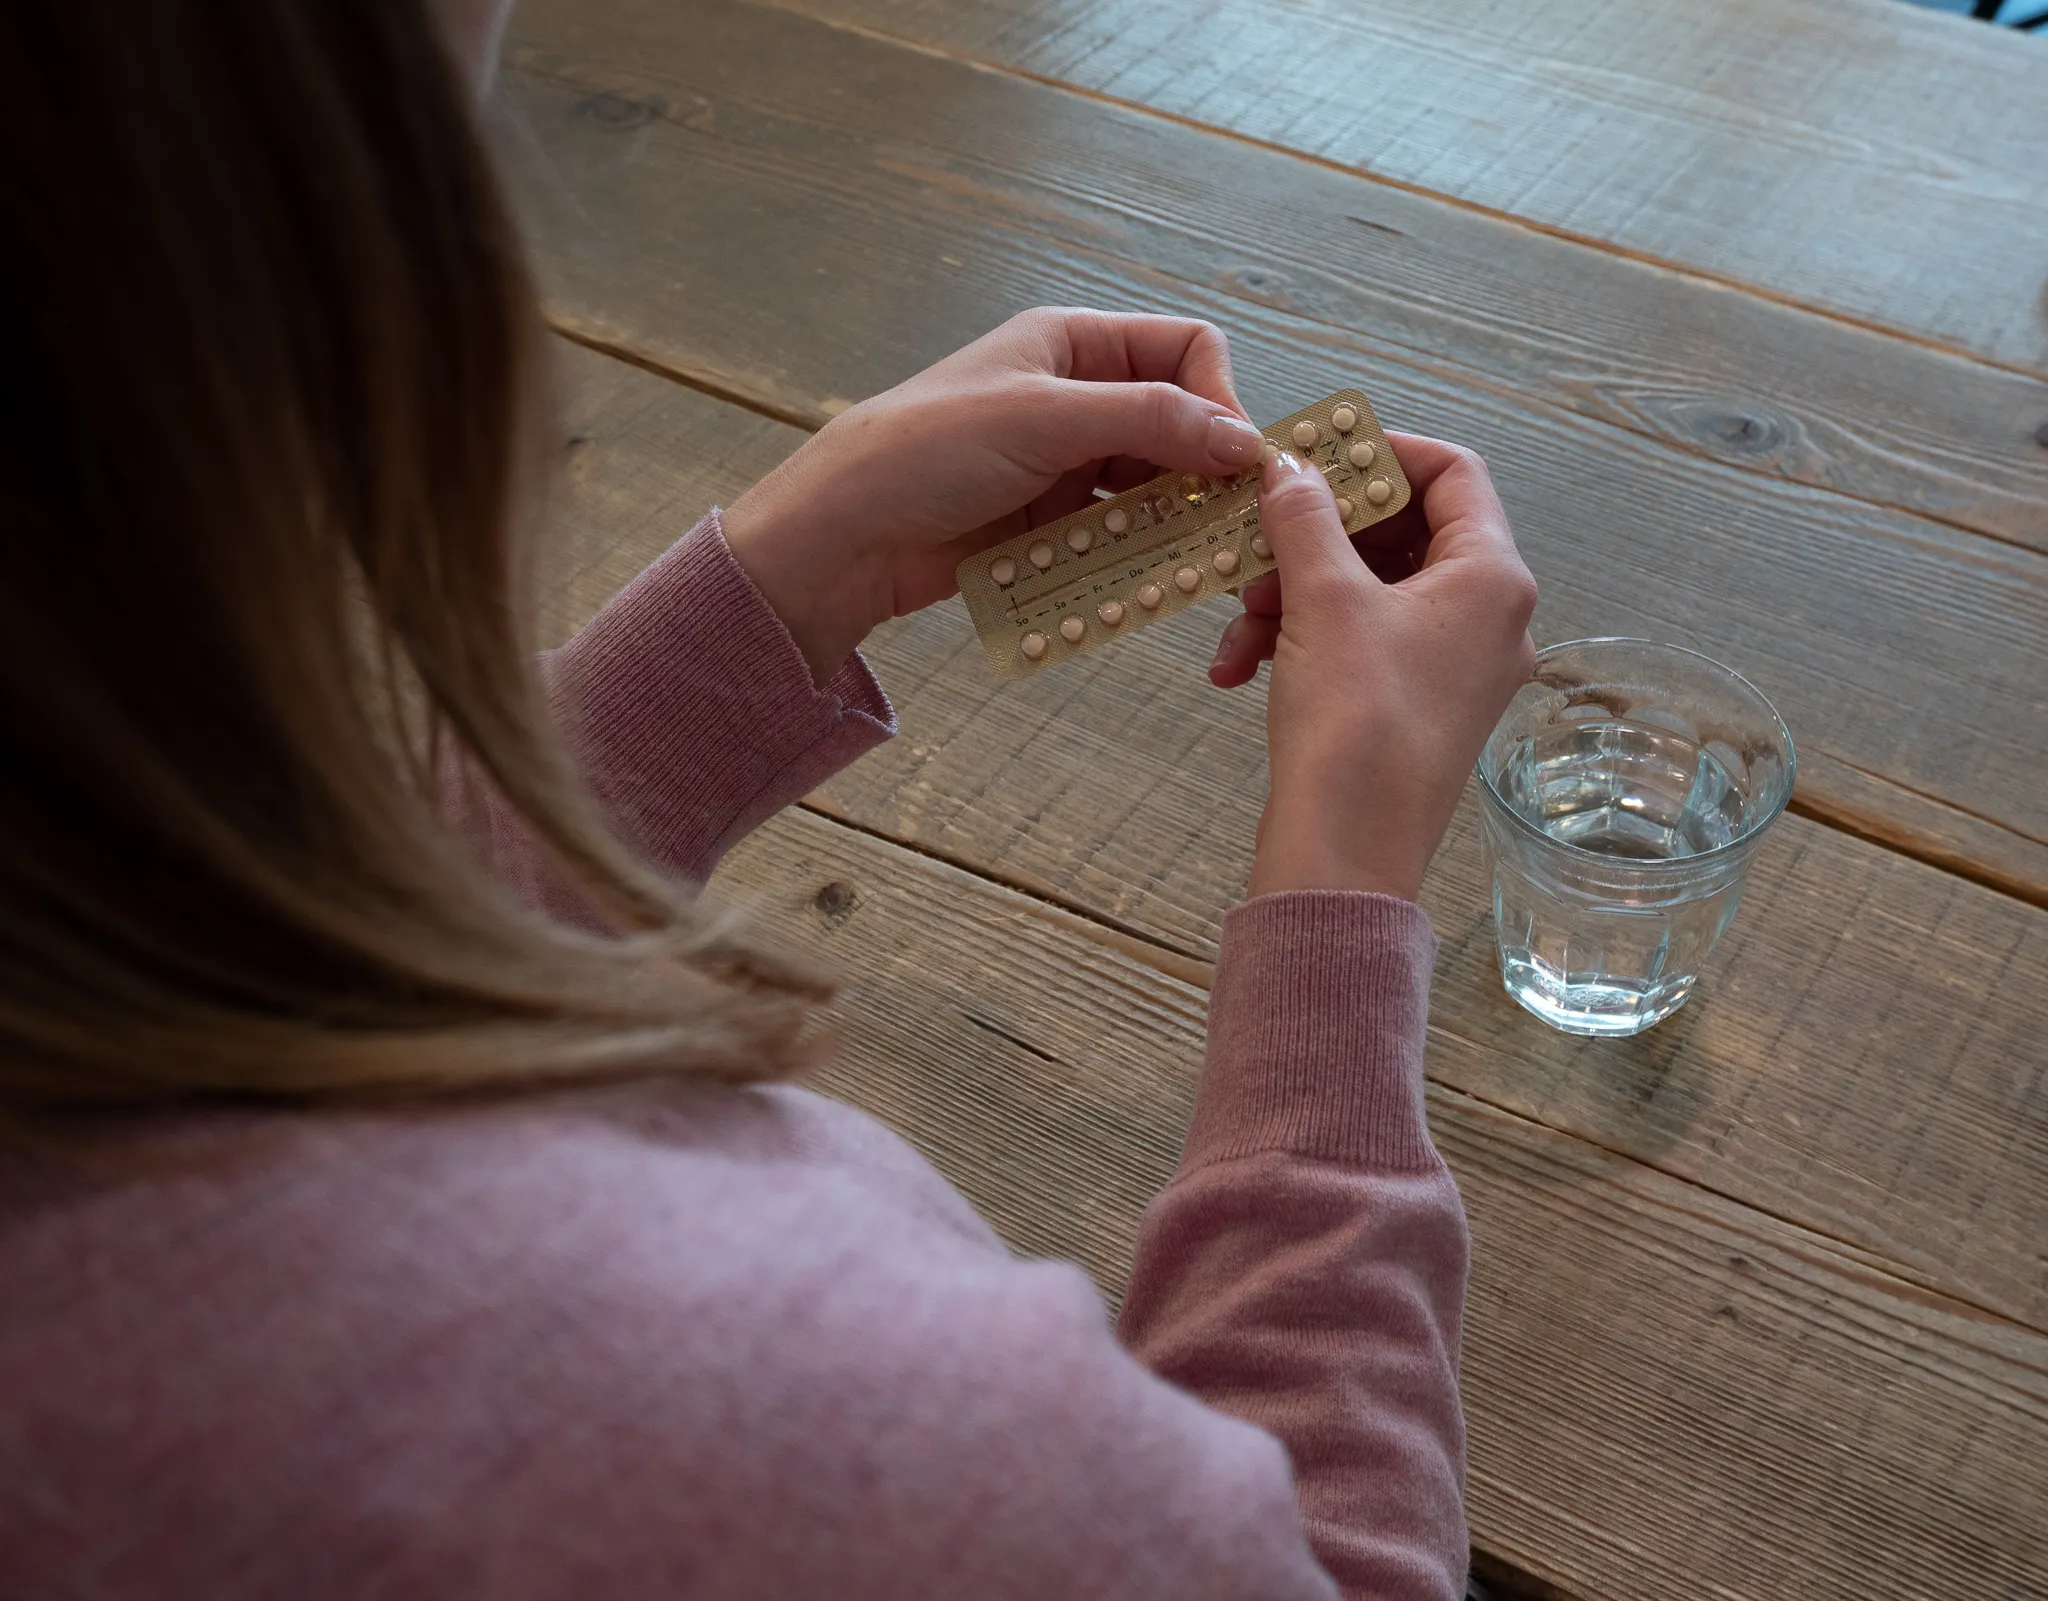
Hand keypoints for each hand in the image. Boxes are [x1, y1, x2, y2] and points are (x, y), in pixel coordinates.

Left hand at [719, 308, 1267, 681]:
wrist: (846, 536)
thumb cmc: (925, 450)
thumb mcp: (1043, 418)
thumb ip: (1149, 421)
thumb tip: (1244, 442)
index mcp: (1074, 344)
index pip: (1185, 350)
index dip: (1220, 399)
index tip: (1235, 462)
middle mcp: (1078, 398)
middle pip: (1180, 424)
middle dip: (1208, 470)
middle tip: (1233, 524)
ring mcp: (1066, 464)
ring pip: (1156, 486)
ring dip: (1177, 519)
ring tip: (1197, 558)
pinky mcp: (1052, 523)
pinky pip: (1120, 534)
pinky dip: (1141, 553)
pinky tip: (1151, 578)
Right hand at [1217, 435, 1537, 902]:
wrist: (1345, 854)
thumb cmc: (1354, 725)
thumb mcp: (1322, 600)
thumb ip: (1305, 519)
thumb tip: (1290, 466)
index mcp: (1492, 578)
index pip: (1452, 472)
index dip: (1380, 453)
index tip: (1312, 457)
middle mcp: (1489, 619)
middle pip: (1402, 533)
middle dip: (1316, 537)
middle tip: (1258, 544)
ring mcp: (1455, 668)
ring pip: (1369, 593)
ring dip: (1294, 594)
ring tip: (1238, 623)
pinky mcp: (1416, 709)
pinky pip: (1359, 645)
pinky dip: (1301, 644)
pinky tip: (1239, 669)